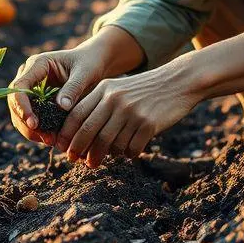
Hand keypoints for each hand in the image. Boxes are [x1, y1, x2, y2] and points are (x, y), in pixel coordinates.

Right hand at [6, 44, 109, 146]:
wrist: (93, 64)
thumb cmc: (90, 64)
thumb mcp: (85, 73)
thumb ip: (73, 88)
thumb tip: (61, 107)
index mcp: (37, 64)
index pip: (19, 86)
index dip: (22, 106)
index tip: (34, 124)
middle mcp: (29, 76)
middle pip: (15, 102)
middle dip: (26, 122)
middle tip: (46, 138)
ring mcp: (31, 89)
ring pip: (20, 113)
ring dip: (31, 130)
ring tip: (51, 141)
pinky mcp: (37, 101)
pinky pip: (31, 118)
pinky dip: (39, 130)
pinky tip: (52, 139)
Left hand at [58, 64, 202, 167]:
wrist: (178, 81)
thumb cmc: (143, 90)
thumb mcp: (118, 88)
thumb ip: (98, 105)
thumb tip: (79, 136)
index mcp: (104, 89)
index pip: (76, 114)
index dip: (67, 135)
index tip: (64, 149)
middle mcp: (115, 100)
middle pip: (89, 131)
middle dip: (80, 150)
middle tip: (78, 161)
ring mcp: (132, 112)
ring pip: (109, 143)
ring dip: (103, 155)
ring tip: (101, 160)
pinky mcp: (148, 124)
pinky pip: (131, 148)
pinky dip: (127, 154)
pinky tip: (129, 151)